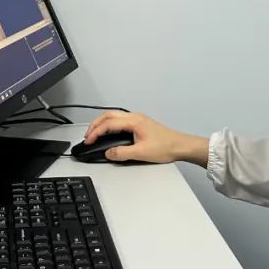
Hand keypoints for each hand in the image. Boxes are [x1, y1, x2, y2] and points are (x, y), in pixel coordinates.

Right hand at [83, 111, 208, 165]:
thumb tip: (108, 153)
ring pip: (114, 116)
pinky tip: (109, 133)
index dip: (95, 132)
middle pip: (108, 116)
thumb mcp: (141, 153)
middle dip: (95, 125)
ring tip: (94, 134)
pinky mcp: (140, 124)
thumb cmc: (166, 146)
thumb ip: (122, 153)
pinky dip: (110, 125)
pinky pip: (120, 120)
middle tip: (87, 136)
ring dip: (102, 124)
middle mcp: (135, 117)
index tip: (88, 141)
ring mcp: (138, 119)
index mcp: (134, 121)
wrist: (181, 146)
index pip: (108, 124)